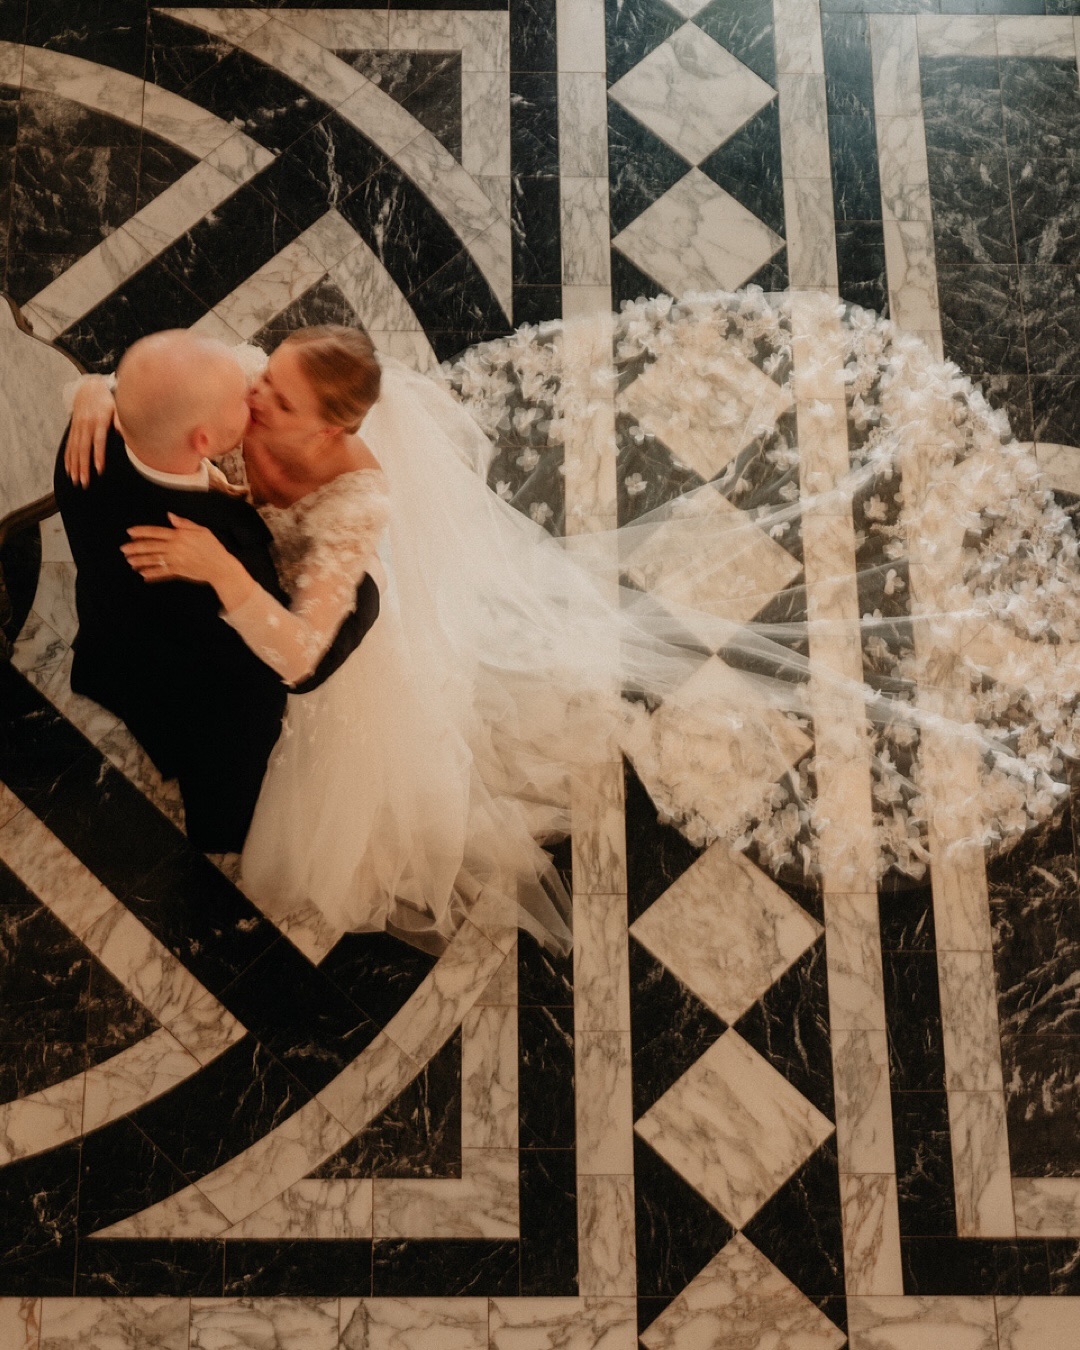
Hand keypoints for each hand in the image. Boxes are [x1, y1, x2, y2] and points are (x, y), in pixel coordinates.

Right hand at [65, 376, 114, 486]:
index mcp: (99, 421)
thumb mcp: (117, 407)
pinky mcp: (73, 430)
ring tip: (76, 481)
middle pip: (84, 449)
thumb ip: (120, 421)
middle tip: (84, 482)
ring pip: (75, 450)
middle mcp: (86, 425)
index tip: (99, 470)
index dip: (98, 455)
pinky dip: (69, 459)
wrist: (88, 389)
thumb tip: (127, 433)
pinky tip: (69, 471)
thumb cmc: (107, 401)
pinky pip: (69, 446)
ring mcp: (78, 428)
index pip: (98, 441)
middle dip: (83, 467)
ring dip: (75, 466)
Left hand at [122, 514, 256, 610]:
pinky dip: (152, 574)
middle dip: (135, 547)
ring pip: (153, 560)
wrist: (220, 567)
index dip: (142, 532)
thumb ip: (184, 523)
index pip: (156, 532)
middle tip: (123, 549)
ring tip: (129, 561)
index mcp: (179, 536)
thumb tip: (170, 516)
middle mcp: (174, 548)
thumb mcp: (201, 530)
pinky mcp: (178, 572)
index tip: (130, 532)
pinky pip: (162, 573)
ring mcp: (175, 561)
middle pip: (151, 547)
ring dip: (140, 561)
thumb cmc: (213, 547)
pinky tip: (143, 574)